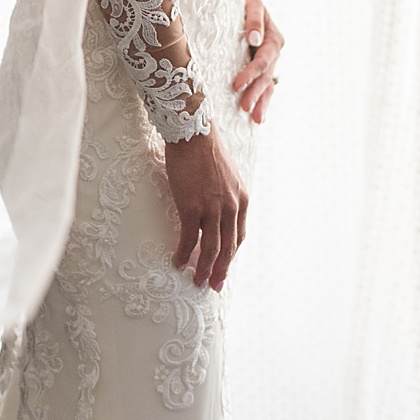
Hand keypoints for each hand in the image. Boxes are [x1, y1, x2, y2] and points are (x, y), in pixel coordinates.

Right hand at [165, 130, 248, 291]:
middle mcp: (231, 206)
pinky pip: (189, 239)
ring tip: (196, 281)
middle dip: (221, 270)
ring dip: (203, 269)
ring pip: (211, 249)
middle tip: (213, 286)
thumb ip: (225, 196)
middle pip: (228, 247)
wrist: (193, 133)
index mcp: (241, 199)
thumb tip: (216, 212)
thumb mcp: (225, 176)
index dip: (231, 255)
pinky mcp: (192, 208)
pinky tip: (177, 262)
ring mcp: (212, 208)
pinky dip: (184, 254)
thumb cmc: (205, 151)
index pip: (238, 235)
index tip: (224, 268)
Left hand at [232, 0, 282, 122]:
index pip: (263, 60)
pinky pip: (266, 86)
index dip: (250, 73)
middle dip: (255, 92)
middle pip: (266, 76)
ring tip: (254, 117)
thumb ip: (254, 19)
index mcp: (274, 37)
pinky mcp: (264, 67)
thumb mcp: (251, 3)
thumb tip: (254, 38)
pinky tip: (259, 117)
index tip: (236, 85)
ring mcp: (270, 60)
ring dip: (261, 101)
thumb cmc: (245, 1)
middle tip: (243, 107)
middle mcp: (274, 51)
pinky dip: (263, 101)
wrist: (245, 1)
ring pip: (268, 84)